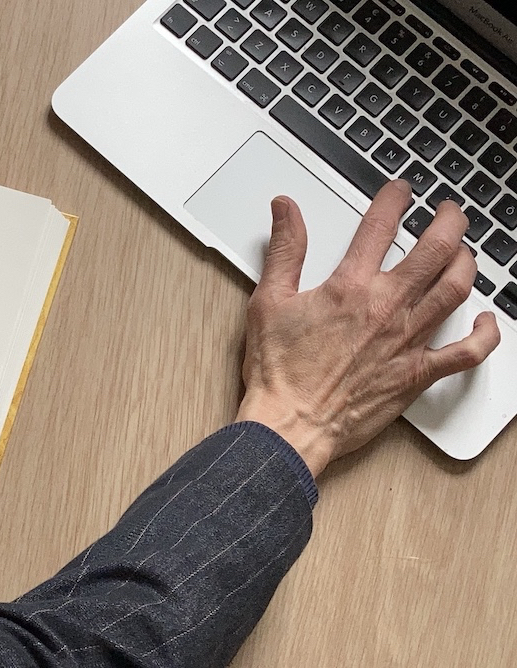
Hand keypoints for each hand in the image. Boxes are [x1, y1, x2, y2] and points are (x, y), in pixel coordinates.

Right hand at [236, 180, 500, 476]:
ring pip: (456, 289)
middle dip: (448, 222)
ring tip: (464, 251)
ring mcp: (408, 340)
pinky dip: (485, 335)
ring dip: (466, 263)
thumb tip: (286, 210)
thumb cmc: (278, 370)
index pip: (379, 227)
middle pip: (434, 250)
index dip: (392, 199)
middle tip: (449, 212)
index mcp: (349, 287)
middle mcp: (386, 308)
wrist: (291, 423)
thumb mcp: (268, 301)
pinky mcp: (418, 373)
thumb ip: (284, 250)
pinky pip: (467, 352)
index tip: (399, 191)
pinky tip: (486, 322)